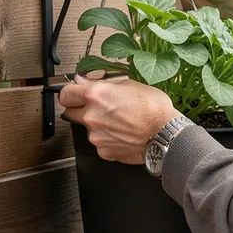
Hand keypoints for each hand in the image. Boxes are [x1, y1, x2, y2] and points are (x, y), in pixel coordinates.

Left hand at [59, 75, 177, 163]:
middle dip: (79, 108)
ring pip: (86, 128)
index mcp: (96, 95)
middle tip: (96, 106)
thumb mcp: (130, 84)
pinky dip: (106, 138)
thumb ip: (103, 84)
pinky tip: (121, 133)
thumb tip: (85, 82)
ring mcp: (95, 136)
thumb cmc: (154, 109)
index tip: (74, 93)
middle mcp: (91, 116)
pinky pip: (98, 142)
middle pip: (69, 112)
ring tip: (117, 121)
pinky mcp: (103, 151)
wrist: (166, 135)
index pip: (65, 94)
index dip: (70, 93)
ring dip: (96, 124)